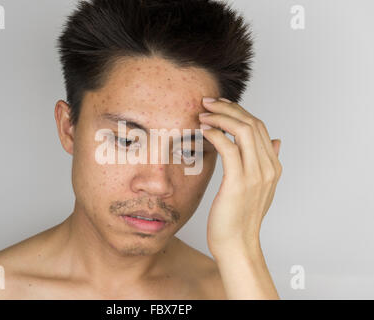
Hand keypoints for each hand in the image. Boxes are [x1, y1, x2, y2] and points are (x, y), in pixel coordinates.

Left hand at [199, 97, 282, 258]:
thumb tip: (276, 141)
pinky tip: (203, 131)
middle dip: (228, 108)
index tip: (219, 105)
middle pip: (252, 123)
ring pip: (242, 131)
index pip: (259, 127)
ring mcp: (255, 175)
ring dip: (220, 117)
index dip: (239, 111)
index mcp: (272, 166)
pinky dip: (215, 134)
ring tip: (202, 114)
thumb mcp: (259, 188)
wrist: (237, 245)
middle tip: (207, 102)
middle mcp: (267, 168)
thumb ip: (267, 162)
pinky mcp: (238, 183)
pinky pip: (228, 148)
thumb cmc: (240, 217)